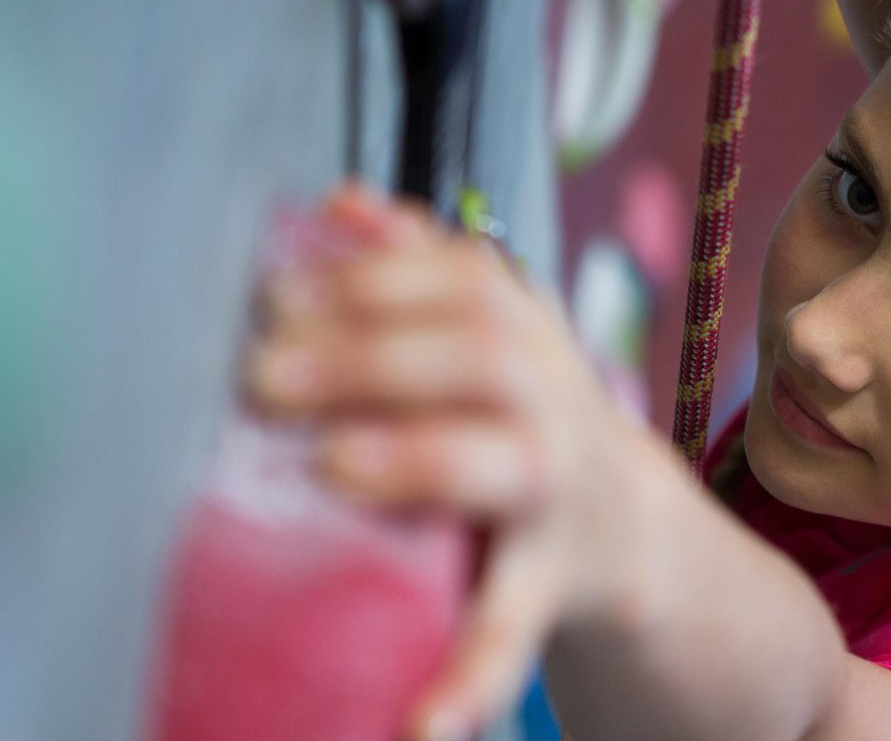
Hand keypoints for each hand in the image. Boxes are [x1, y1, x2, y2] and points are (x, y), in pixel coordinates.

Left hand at [245, 186, 652, 739]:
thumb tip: (339, 202)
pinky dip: (467, 679)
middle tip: (262, 378)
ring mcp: (556, 495)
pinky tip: (415, 727)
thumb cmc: (521, 419)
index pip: (463, 281)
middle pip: (482, 358)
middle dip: (375, 355)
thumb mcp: (491, 332)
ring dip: (421, 460)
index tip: (278, 297)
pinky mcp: (548, 585)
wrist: (628, 533)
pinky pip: (510, 630)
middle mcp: (552, 401)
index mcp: (526, 334)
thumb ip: (420, 267)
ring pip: (502, 468)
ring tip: (336, 469)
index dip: (373, 282)